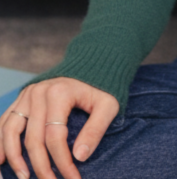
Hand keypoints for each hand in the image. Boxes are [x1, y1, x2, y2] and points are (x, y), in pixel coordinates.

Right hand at [0, 77, 118, 178]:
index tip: (72, 178)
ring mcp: (26, 95)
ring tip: (23, 178)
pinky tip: (1, 163)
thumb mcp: (108, 105)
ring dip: (13, 159)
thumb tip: (80, 157)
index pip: (55, 136)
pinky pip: (3, 124)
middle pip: (33, 139)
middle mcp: (39, 92)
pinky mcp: (20, 99)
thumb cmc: (99, 89)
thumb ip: (96, 129)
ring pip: (10, 132)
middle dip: (40, 167)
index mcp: (60, 93)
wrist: (90, 67)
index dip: (62, 161)